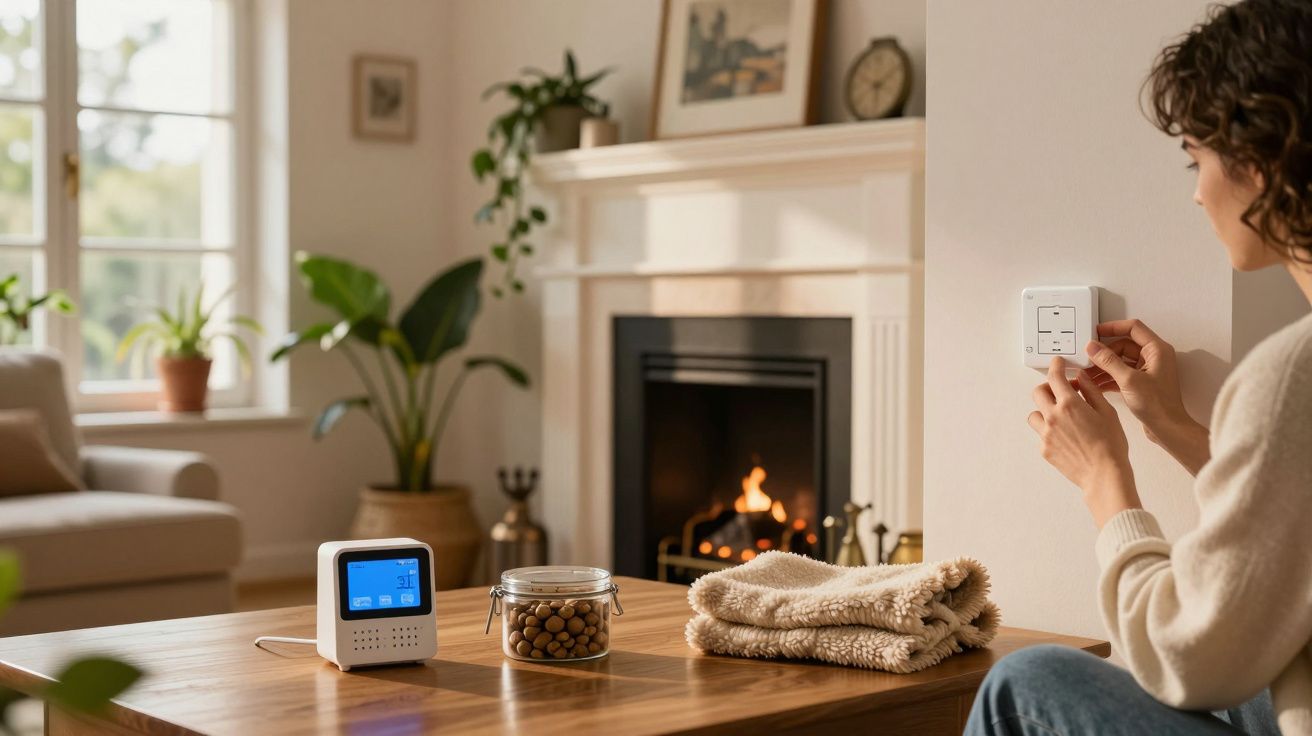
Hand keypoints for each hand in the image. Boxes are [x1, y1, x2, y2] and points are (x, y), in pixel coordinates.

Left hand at [1029, 357, 1140, 527]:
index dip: (1055, 366)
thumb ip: (1091, 391)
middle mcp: (1053, 417)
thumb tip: (1081, 377)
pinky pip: (1040, 434)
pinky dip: (1049, 431)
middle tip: (1060, 392)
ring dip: (1044, 411)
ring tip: (1061, 417)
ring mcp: (1046, 434)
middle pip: (1038, 392)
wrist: (1104, 475)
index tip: (1057, 364)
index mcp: (1069, 404)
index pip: (1054, 377)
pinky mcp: (1044, 449)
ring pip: (1034, 414)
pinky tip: (1066, 437)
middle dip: (1048, 388)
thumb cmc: (1111, 445)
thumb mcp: (1107, 412)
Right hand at [1084, 319, 1209, 474]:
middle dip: (1105, 352)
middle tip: (1088, 357)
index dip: (1113, 327)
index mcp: (1157, 350)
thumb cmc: (1158, 406)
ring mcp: (1148, 370)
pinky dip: (1109, 377)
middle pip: (1124, 345)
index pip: (1133, 328)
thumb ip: (1108, 361)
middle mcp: (1154, 357)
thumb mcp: (1128, 380)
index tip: (1096, 331)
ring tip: (1088, 372)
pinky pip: (1122, 373)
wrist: (1168, 428)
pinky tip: (1096, 384)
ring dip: (1104, 366)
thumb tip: (1093, 347)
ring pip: (1121, 360)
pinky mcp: (1142, 383)